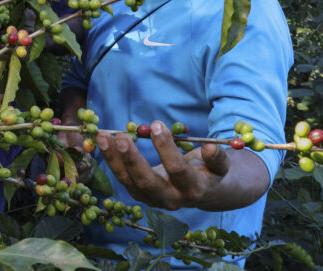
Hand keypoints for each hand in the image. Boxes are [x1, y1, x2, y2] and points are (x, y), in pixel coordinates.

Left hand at [96, 120, 229, 209]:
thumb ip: (217, 158)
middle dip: (132, 159)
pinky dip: (111, 160)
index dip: (166, 147)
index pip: (177, 170)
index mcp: (192, 190)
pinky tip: (103, 142)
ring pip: (128, 182)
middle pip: (147, 181)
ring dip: (113, 159)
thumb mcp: (219, 166)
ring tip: (103, 136)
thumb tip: (210, 147)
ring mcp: (151, 199)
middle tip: (122, 136)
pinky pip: (121, 178)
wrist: (201, 192)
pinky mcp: (138, 195)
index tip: (156, 124)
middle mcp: (171, 199)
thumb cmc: (208, 171)